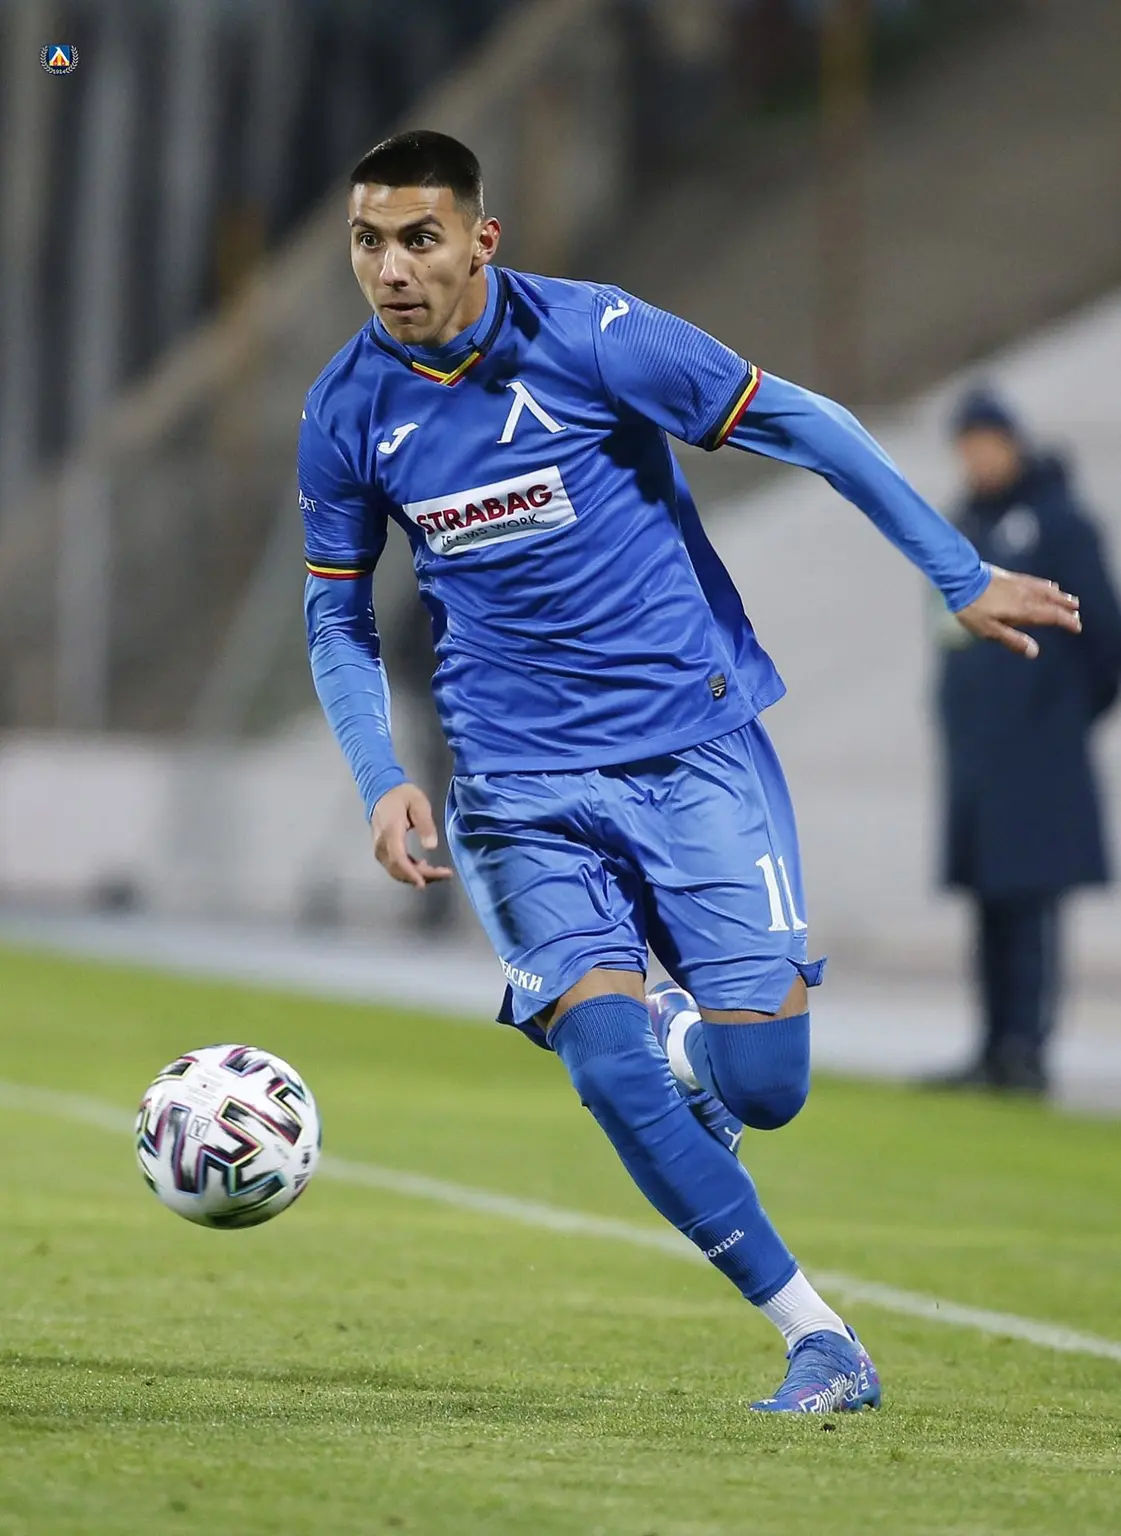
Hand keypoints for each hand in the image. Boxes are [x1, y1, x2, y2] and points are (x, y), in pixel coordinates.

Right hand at [371, 783, 453, 889]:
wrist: (382, 790)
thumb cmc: (402, 796)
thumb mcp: (419, 803)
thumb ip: (425, 824)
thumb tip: (431, 847)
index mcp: (390, 831)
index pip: (398, 859)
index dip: (411, 873)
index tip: (424, 883)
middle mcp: (381, 844)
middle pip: (398, 869)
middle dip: (421, 876)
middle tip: (444, 874)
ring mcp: (380, 849)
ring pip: (396, 871)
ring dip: (417, 875)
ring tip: (438, 872)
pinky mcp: (382, 850)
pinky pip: (395, 866)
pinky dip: (410, 870)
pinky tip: (423, 866)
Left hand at [955, 565, 1080, 658]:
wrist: (962, 579)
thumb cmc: (974, 609)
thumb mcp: (989, 631)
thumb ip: (1013, 640)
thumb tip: (1034, 652)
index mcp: (1025, 610)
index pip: (1053, 616)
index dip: (1067, 622)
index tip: (1077, 627)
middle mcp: (1027, 596)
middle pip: (1054, 602)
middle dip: (1067, 608)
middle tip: (1076, 614)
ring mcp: (1021, 584)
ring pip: (1048, 591)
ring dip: (1061, 597)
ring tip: (1070, 600)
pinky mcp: (1013, 577)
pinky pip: (1037, 582)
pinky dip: (1048, 587)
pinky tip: (1050, 586)